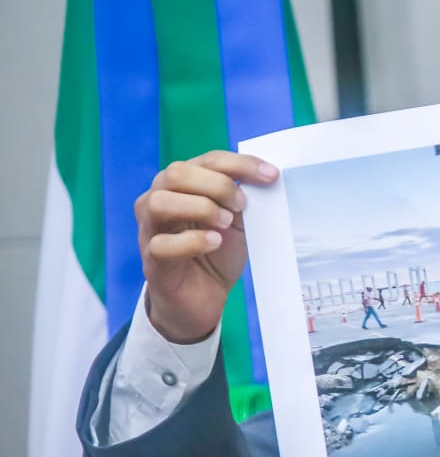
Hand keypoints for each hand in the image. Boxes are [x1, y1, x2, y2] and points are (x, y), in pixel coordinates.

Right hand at [134, 151, 278, 342]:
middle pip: (177, 173)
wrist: (204, 297)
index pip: (208, 160)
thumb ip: (244, 198)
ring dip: (200, 208)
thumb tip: (266, 177)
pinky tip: (214, 243)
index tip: (271, 176)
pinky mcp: (152, 260)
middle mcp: (158, 199)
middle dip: (217, 185)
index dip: (241, 164)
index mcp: (182, 185)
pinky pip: (161, 244)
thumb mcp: (237, 221)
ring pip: (160, 202)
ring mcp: (150, 229)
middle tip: (241, 206)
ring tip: (224, 224)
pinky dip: (193, 241)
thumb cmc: (218, 251)